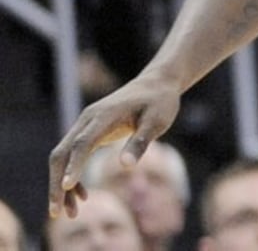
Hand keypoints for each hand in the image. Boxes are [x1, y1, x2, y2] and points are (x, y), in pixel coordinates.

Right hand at [49, 72, 183, 216]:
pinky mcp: (89, 131)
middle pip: (63, 153)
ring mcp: (86, 124)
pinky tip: (83, 196)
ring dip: (62, 185)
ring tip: (71, 214)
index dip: (74, 165)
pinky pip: (72, 156)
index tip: (67, 187)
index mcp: (105, 115)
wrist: (156, 84)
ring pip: (63, 157)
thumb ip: (140, 142)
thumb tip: (126, 167)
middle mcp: (89, 118)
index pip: (83, 142)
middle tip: (56, 213)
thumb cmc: (159, 102)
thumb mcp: (157, 121)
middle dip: (56, 183)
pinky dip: (73, 177)